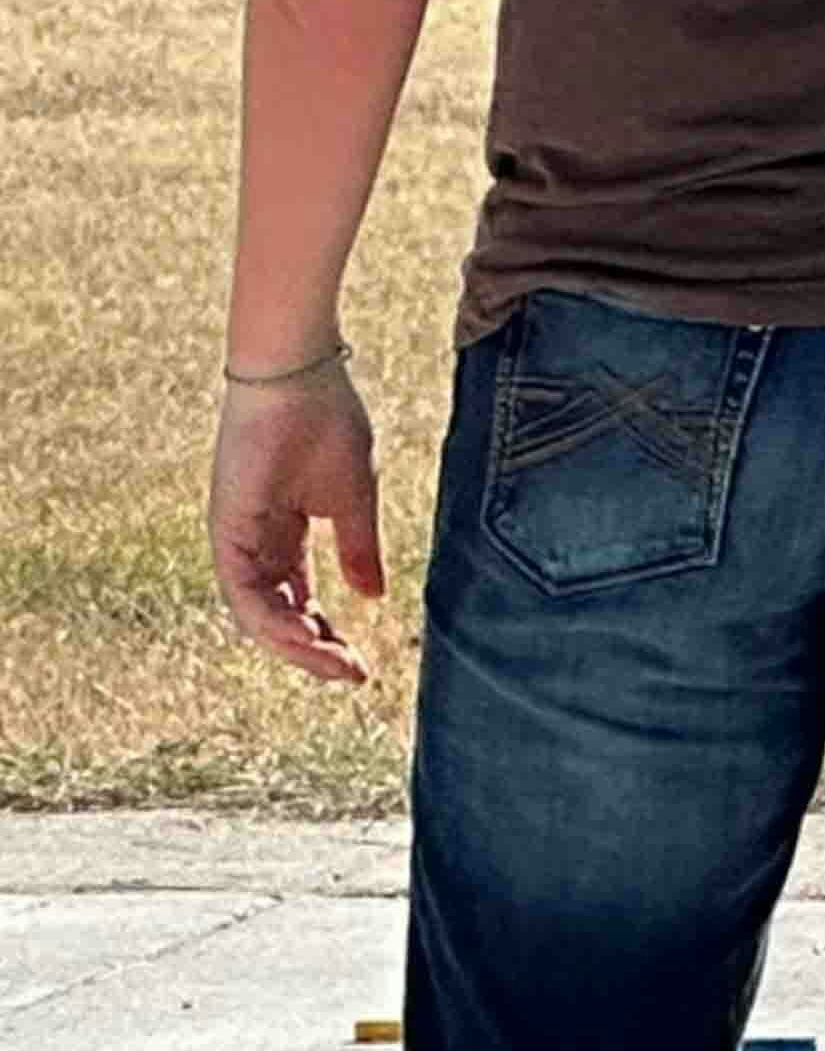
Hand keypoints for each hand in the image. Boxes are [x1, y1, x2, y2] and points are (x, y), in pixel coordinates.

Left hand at [209, 368, 385, 685]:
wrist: (300, 375)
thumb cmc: (329, 422)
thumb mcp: (355, 498)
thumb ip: (359, 549)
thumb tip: (371, 598)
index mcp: (284, 536)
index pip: (300, 602)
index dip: (328, 636)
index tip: (362, 665)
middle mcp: (254, 545)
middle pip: (276, 618)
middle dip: (314, 651)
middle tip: (353, 674)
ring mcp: (237, 538)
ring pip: (256, 614)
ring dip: (294, 645)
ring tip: (336, 664)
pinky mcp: (227, 528)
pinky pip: (243, 589)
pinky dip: (271, 616)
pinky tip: (306, 633)